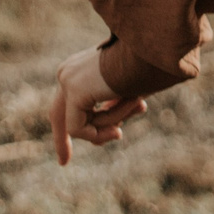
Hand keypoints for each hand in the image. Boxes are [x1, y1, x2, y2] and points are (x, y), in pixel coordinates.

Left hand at [50, 45, 147, 163]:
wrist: (155, 50)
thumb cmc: (150, 67)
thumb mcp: (129, 92)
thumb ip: (114, 108)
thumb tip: (112, 131)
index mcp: (80, 68)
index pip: (67, 104)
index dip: (69, 126)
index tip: (69, 150)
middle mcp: (69, 72)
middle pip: (58, 116)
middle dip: (61, 140)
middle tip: (63, 163)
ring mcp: (67, 80)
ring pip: (80, 125)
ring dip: (112, 122)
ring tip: (138, 105)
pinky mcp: (73, 91)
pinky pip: (81, 128)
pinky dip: (106, 125)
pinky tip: (127, 105)